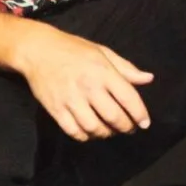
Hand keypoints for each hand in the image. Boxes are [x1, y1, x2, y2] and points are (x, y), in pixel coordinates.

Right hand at [18, 24, 153, 142]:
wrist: (36, 49)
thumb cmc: (72, 49)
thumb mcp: (101, 52)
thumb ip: (126, 68)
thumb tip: (149, 79)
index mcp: (102, 71)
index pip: (129, 99)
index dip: (140, 114)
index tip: (145, 123)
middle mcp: (88, 86)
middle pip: (114, 117)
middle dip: (125, 127)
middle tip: (127, 128)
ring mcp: (70, 99)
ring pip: (95, 128)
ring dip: (106, 133)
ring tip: (108, 130)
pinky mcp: (55, 109)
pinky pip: (74, 132)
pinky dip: (85, 136)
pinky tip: (89, 131)